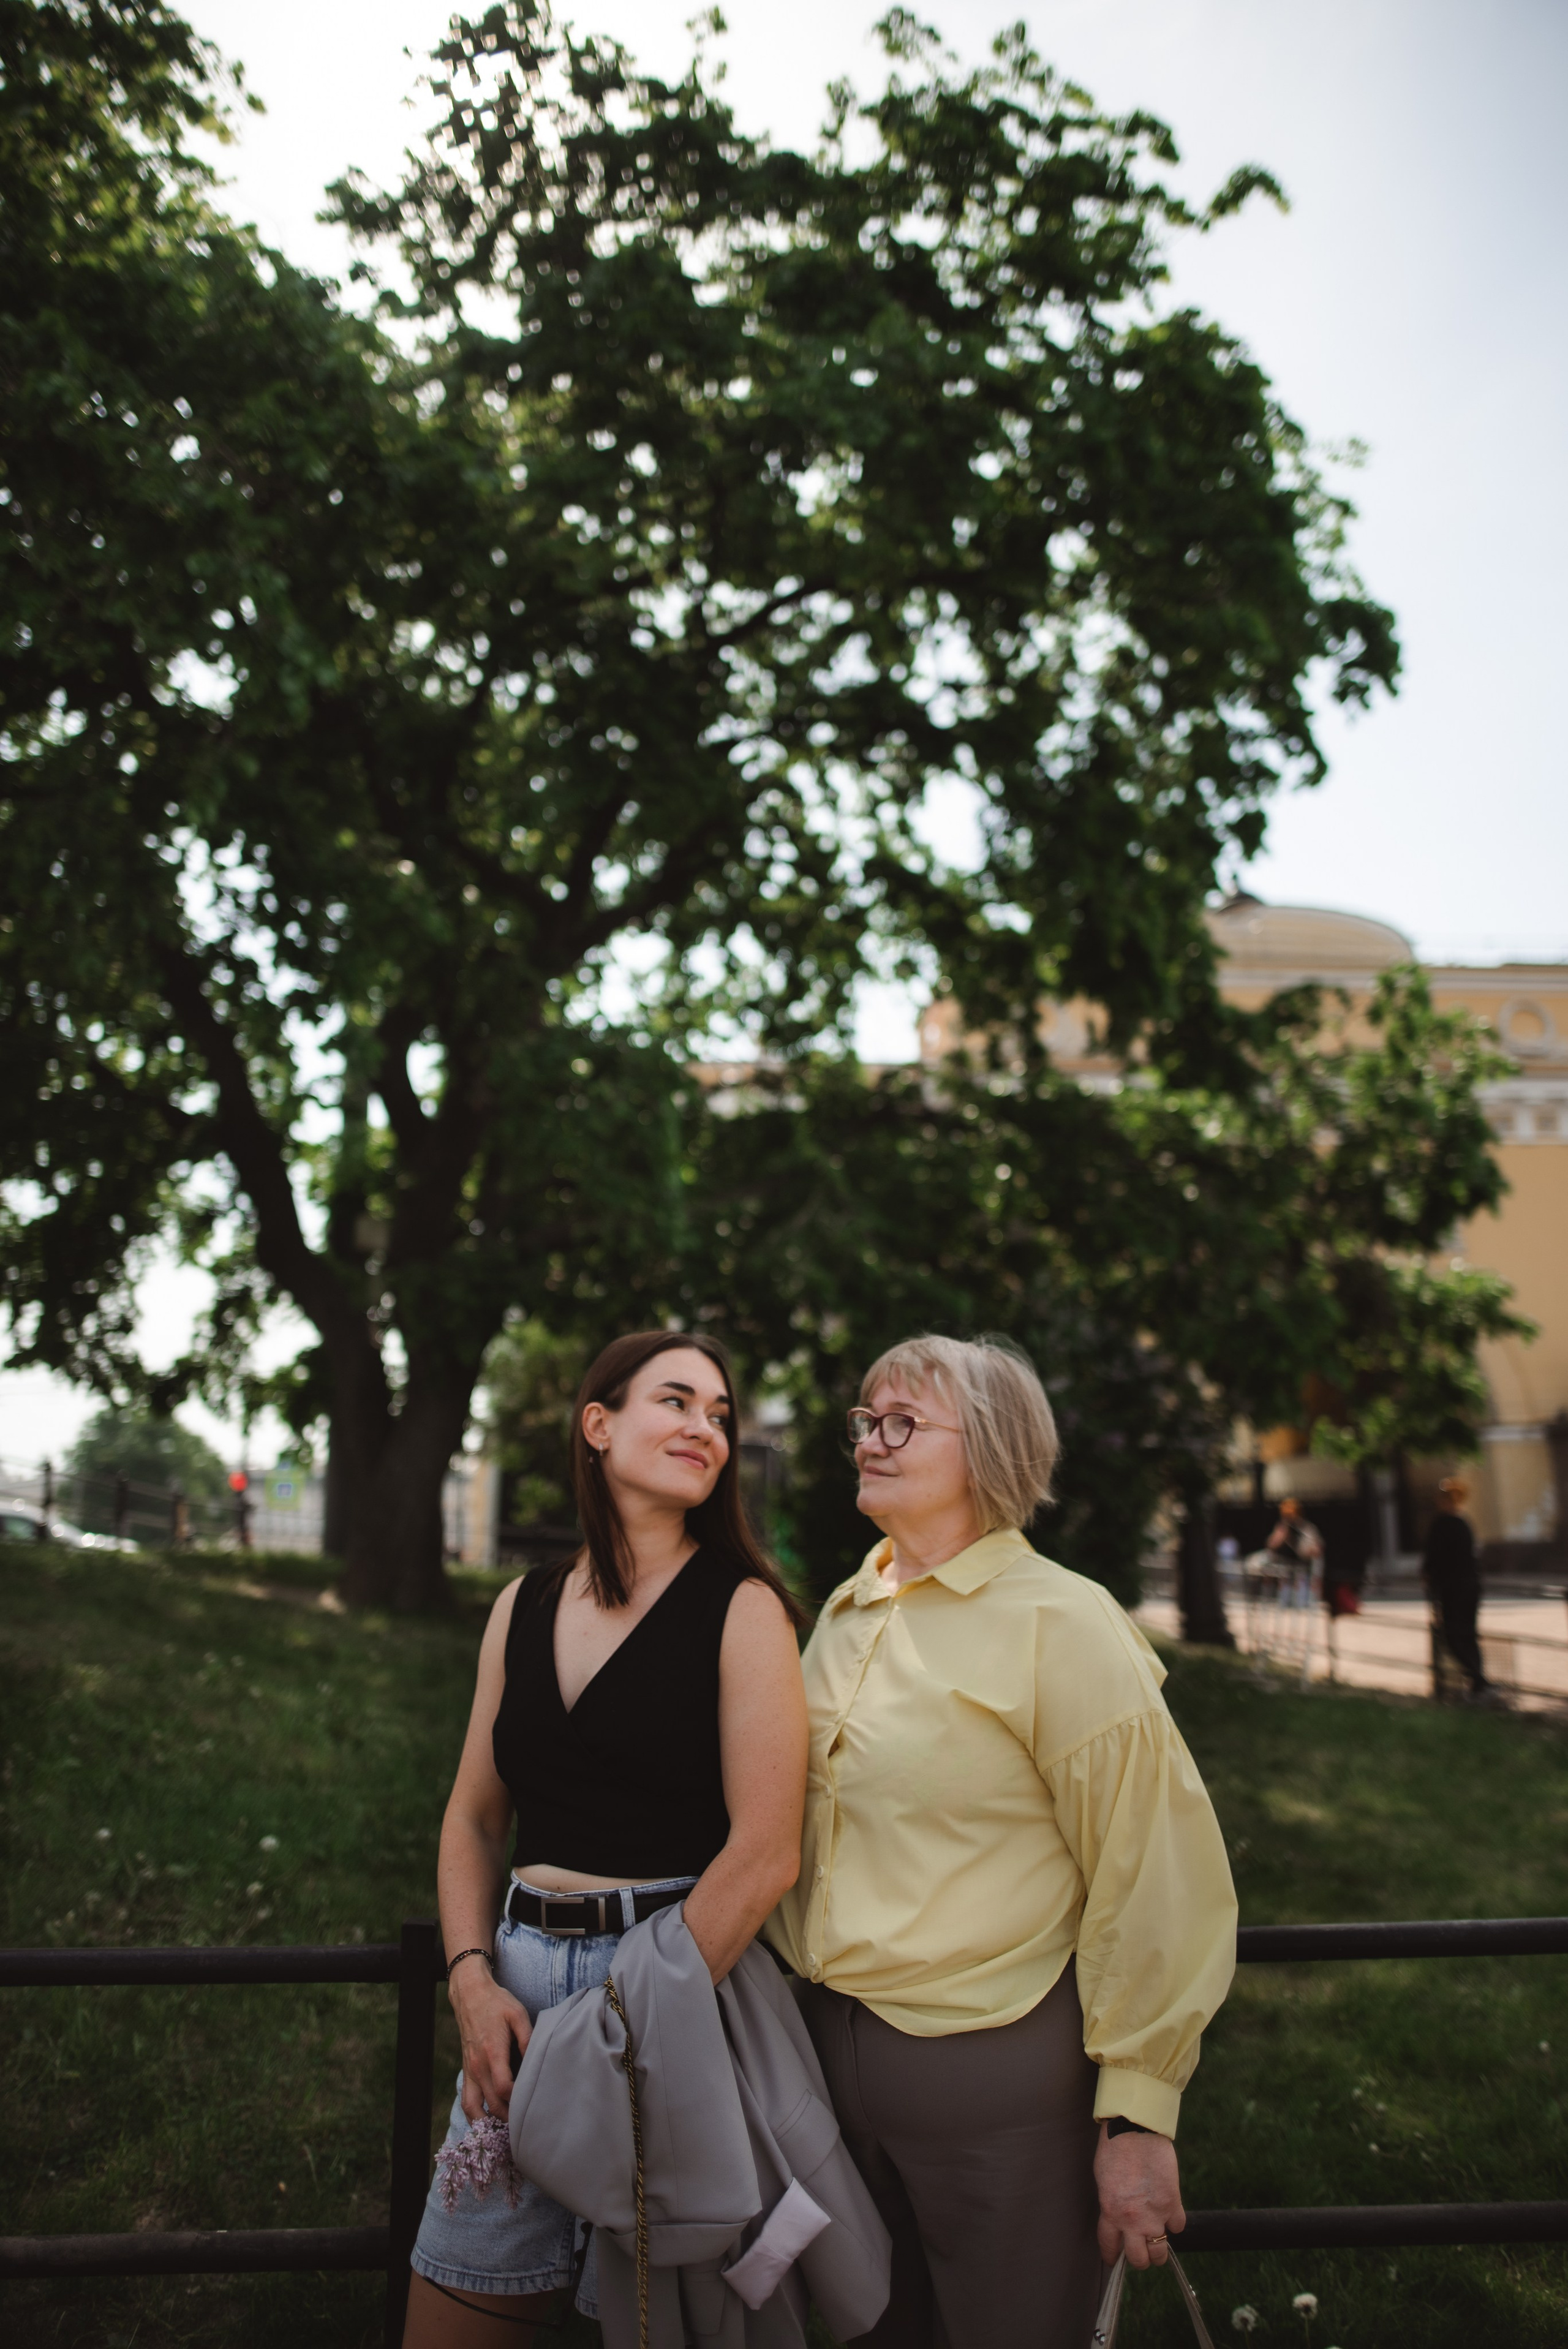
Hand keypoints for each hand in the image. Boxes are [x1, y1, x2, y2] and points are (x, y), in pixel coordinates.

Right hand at [449, 1960, 532, 2123]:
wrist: (470, 1995)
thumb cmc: (497, 2003)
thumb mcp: (517, 2014)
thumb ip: (527, 2039)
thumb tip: (536, 2061)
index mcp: (492, 2052)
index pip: (503, 2089)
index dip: (518, 2099)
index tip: (533, 2100)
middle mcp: (478, 2066)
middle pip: (492, 2105)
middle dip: (509, 2118)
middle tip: (528, 2123)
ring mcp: (469, 2071)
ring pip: (474, 2110)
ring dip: (489, 2124)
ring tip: (507, 2130)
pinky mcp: (466, 2072)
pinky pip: (466, 2102)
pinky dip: (475, 2117)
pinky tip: (490, 2123)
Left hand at [1094, 2124, 1184, 2269]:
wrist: (1135, 2130)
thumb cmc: (1114, 2151)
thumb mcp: (1104, 2183)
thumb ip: (1111, 2206)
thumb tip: (1118, 2221)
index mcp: (1111, 2213)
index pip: (1110, 2247)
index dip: (1112, 2257)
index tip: (1114, 2260)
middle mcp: (1132, 2220)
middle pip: (1139, 2259)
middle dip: (1140, 2259)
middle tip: (1141, 2252)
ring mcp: (1155, 2214)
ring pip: (1160, 2252)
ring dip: (1159, 2250)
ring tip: (1157, 2243)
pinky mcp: (1173, 2203)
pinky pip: (1178, 2226)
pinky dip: (1175, 2223)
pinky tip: (1170, 2215)